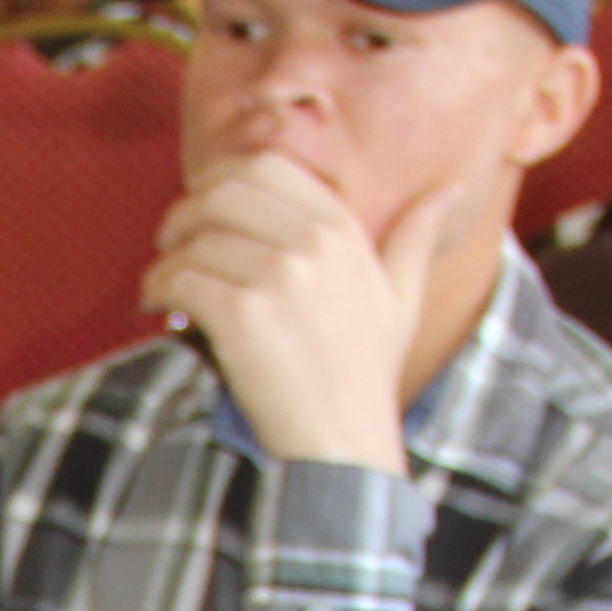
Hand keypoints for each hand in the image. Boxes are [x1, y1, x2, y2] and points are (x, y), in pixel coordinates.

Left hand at [140, 157, 465, 472]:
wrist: (342, 442)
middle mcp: (312, 245)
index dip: (221, 178)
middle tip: (172, 242)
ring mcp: (277, 277)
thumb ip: (416, 238)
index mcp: (343, 231)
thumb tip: (453, 188)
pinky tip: (159, 307)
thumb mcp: (402, 298)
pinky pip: (180, 278)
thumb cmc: (366, 374)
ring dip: (167, 259)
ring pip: (194, 238)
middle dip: (185, 212)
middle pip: (222, 191)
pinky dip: (158, 289)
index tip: (202, 207)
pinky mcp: (241, 315)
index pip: (266, 168)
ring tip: (164, 285)